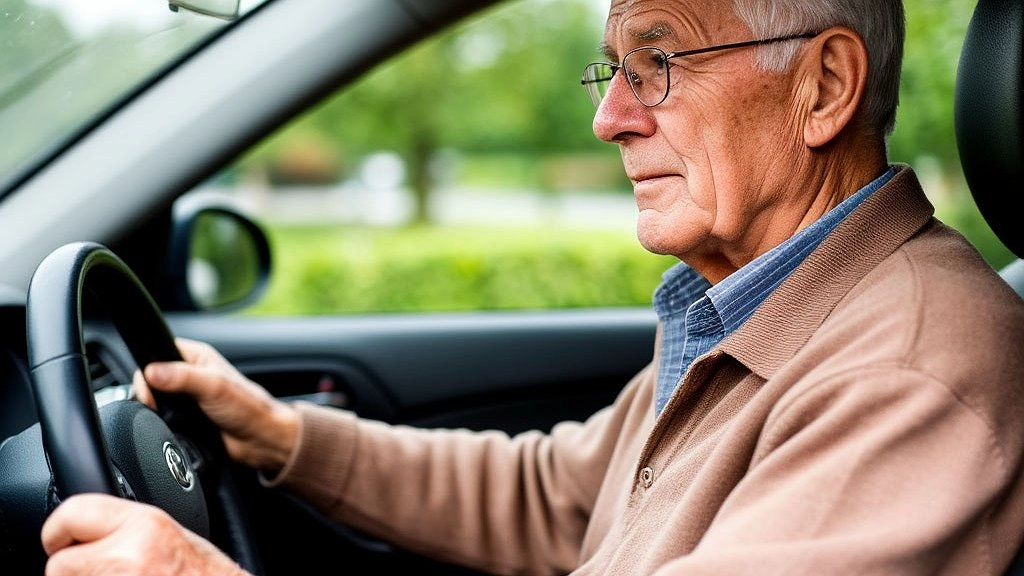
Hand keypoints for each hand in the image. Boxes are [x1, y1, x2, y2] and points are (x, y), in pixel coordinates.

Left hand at [41, 493, 248, 574]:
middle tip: (105, 572)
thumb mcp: (175, 537)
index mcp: (146, 527)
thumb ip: (130, 528)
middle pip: (60, 565)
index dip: (61, 530)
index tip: (62, 539)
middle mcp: (128, 558)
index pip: (73, 513)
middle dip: (76, 572)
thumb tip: (90, 529)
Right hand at [133, 337, 297, 472]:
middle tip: (155, 406)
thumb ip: (183, 377)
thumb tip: (152, 372)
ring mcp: (186, 396)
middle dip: (148, 391)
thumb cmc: (248, 408)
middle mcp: (190, 373)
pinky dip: (161, 421)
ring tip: (163, 415)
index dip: (147, 368)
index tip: (149, 389)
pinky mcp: (184, 416)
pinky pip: (162, 416)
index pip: (157, 351)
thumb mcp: (214, 387)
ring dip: (155, 408)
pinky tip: (168, 425)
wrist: (259, 439)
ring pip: (155, 397)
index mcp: (196, 356)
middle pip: (152, 377)